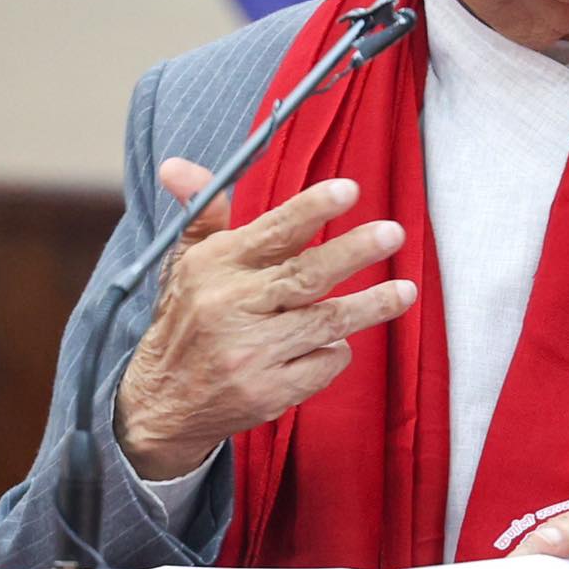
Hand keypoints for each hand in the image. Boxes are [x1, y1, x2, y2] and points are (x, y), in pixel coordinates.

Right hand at [113, 158, 415, 479]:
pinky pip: (323, 362)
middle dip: (353, 252)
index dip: (312, 209)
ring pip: (326, 322)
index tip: (349, 190)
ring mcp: (251, 354)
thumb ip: (203, 212)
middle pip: (305, 276)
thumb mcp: (186, 262)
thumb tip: (178, 165)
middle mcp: (231, 308)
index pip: (271, 232)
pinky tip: (336, 340)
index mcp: (214, 267)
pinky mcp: (268, 393)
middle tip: (392, 233)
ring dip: (370, 305)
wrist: (163, 402)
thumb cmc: (188, 318)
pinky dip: (336, 350)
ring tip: (405, 291)